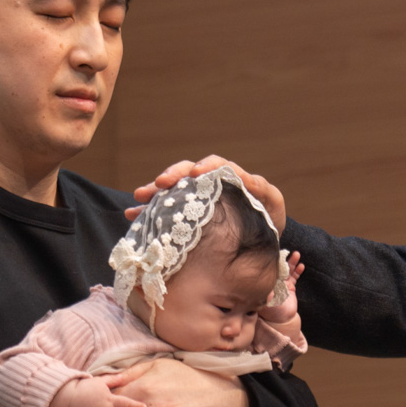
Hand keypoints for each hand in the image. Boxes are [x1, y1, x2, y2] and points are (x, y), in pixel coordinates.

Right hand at [128, 155, 287, 232]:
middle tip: (158, 183)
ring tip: (137, 199)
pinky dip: (150, 212)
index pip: (216, 165)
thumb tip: (249, 179)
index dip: (205, 166)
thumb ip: (263, 190)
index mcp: (231, 179)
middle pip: (187, 173)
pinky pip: (166, 210)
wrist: (264, 241)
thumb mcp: (272, 203)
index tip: (196, 173)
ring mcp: (197, 200)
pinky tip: (133, 217)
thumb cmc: (270, 219)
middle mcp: (210, 185)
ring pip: (172, 190)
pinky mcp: (188, 216)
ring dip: (153, 192)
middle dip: (171, 175)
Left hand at [258, 250, 302, 333]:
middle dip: (283, 258)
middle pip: (279, 266)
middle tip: (287, 251)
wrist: (282, 319)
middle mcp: (274, 281)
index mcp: (266, 282)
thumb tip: (266, 287)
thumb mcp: (266, 302)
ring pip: (288, 270)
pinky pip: (295, 276)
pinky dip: (298, 271)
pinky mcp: (290, 287)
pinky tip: (301, 266)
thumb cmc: (271, 311)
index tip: (275, 252)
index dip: (272, 260)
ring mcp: (282, 283)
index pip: (269, 268)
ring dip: (292, 262)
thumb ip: (266, 294)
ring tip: (296, 254)